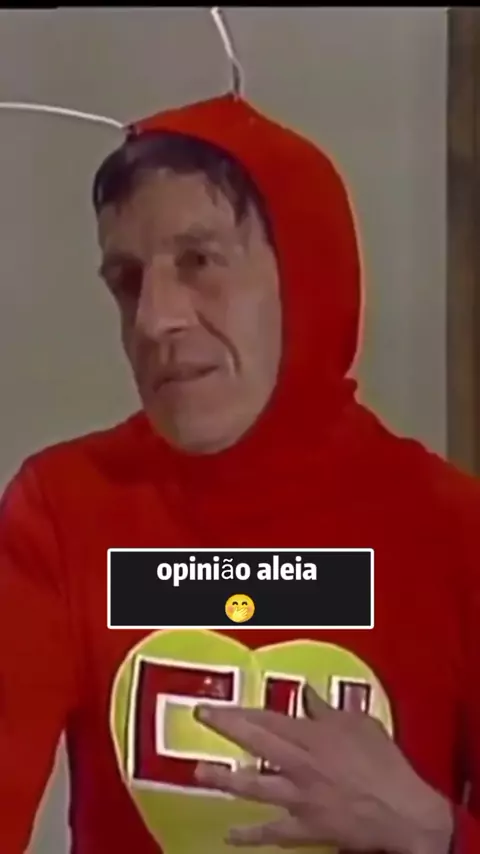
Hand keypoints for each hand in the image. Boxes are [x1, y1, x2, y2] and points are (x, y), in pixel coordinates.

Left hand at [194, 685, 452, 853]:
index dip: (241, 709)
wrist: (403, 810)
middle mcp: (301, 763)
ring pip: (255, 785)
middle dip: (226, 727)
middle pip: (256, 741)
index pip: (269, 718)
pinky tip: (230, 836)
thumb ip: (328, 711)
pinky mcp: (306, 827)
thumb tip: (307, 695)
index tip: (218, 702)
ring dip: (225, 778)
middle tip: (201, 716)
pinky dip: (251, 835)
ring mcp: (300, 796)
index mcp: (314, 735)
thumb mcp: (360, 725)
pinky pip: (273, 832)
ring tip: (200, 771)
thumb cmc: (385, 764)